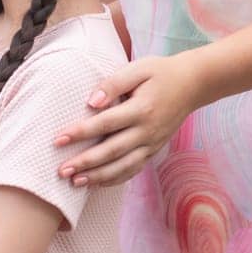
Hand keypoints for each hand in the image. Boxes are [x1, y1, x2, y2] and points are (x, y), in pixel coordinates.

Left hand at [52, 54, 204, 186]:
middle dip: (85, 162)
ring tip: (75, 182)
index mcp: (141, 109)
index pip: (105, 123)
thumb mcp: (138, 69)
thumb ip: (113, 83)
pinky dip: (116, 179)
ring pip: (123, 166)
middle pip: (112, 151)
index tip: (58, 139)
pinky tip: (97, 183)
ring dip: (98, 176)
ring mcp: (152, 144)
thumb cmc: (160, 73)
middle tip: (61, 171)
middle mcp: (147, 131)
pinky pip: (134, 169)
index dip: (81, 132)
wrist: (192, 85)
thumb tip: (91, 101)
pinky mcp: (154, 150)